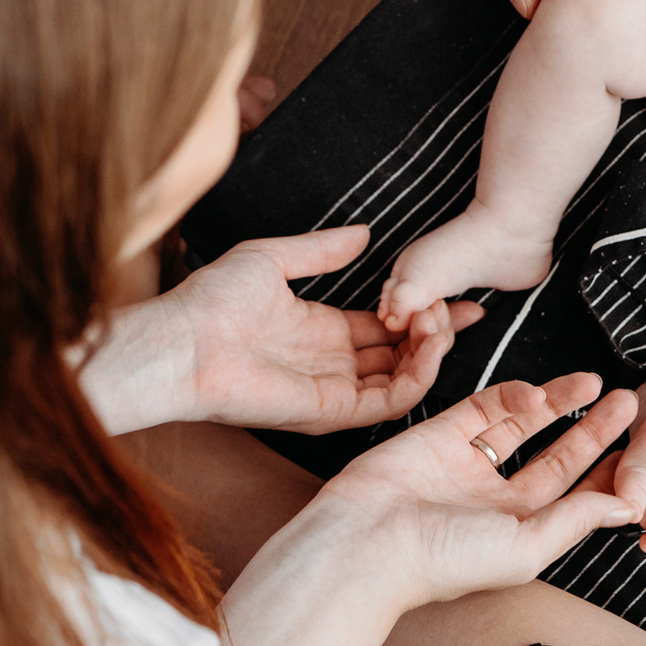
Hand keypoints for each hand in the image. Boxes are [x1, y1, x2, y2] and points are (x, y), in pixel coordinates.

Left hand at [79, 226, 480, 435]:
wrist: (183, 340)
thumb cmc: (212, 299)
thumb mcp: (272, 257)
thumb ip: (321, 249)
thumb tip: (365, 233)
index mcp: (319, 328)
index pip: (385, 325)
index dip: (422, 311)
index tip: (460, 295)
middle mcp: (330, 363)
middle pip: (400, 353)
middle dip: (436, 332)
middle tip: (462, 308)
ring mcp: (332, 390)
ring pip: (402, 380)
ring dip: (431, 353)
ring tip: (442, 321)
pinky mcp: (330, 412)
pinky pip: (388, 404)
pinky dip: (417, 378)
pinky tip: (428, 345)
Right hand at [225, 376, 641, 645]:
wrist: (365, 542)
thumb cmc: (441, 560)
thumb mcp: (524, 546)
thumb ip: (574, 520)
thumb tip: (625, 506)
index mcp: (515, 533)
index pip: (572, 497)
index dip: (604, 471)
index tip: (638, 448)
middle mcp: (493, 499)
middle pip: (554, 456)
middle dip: (590, 429)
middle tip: (626, 401)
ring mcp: (466, 464)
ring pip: (522, 425)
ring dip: (558, 402)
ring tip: (594, 382)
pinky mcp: (439, 433)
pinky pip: (484, 407)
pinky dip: (513, 395)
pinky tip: (540, 393)